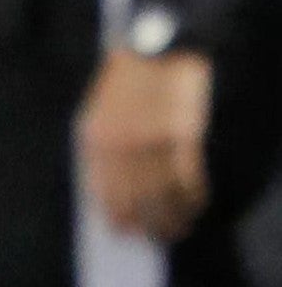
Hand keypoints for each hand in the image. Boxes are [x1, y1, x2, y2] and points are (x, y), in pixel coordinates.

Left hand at [81, 48, 212, 241]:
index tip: (121, 231)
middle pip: (133, 200)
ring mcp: (154, 143)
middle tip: (150, 237)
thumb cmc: (122, 79)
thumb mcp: (95, 107)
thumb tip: (102, 185)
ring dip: (170, 220)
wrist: (155, 49)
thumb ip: (98, 144)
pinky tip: (192, 208)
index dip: (113, 215)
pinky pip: (190, 181)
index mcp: (95, 136)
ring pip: (164, 197)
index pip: (102, 190)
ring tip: (174, 231)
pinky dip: (193, 200)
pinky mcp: (184, 138)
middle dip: (142, 224)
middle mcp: (122, 145)